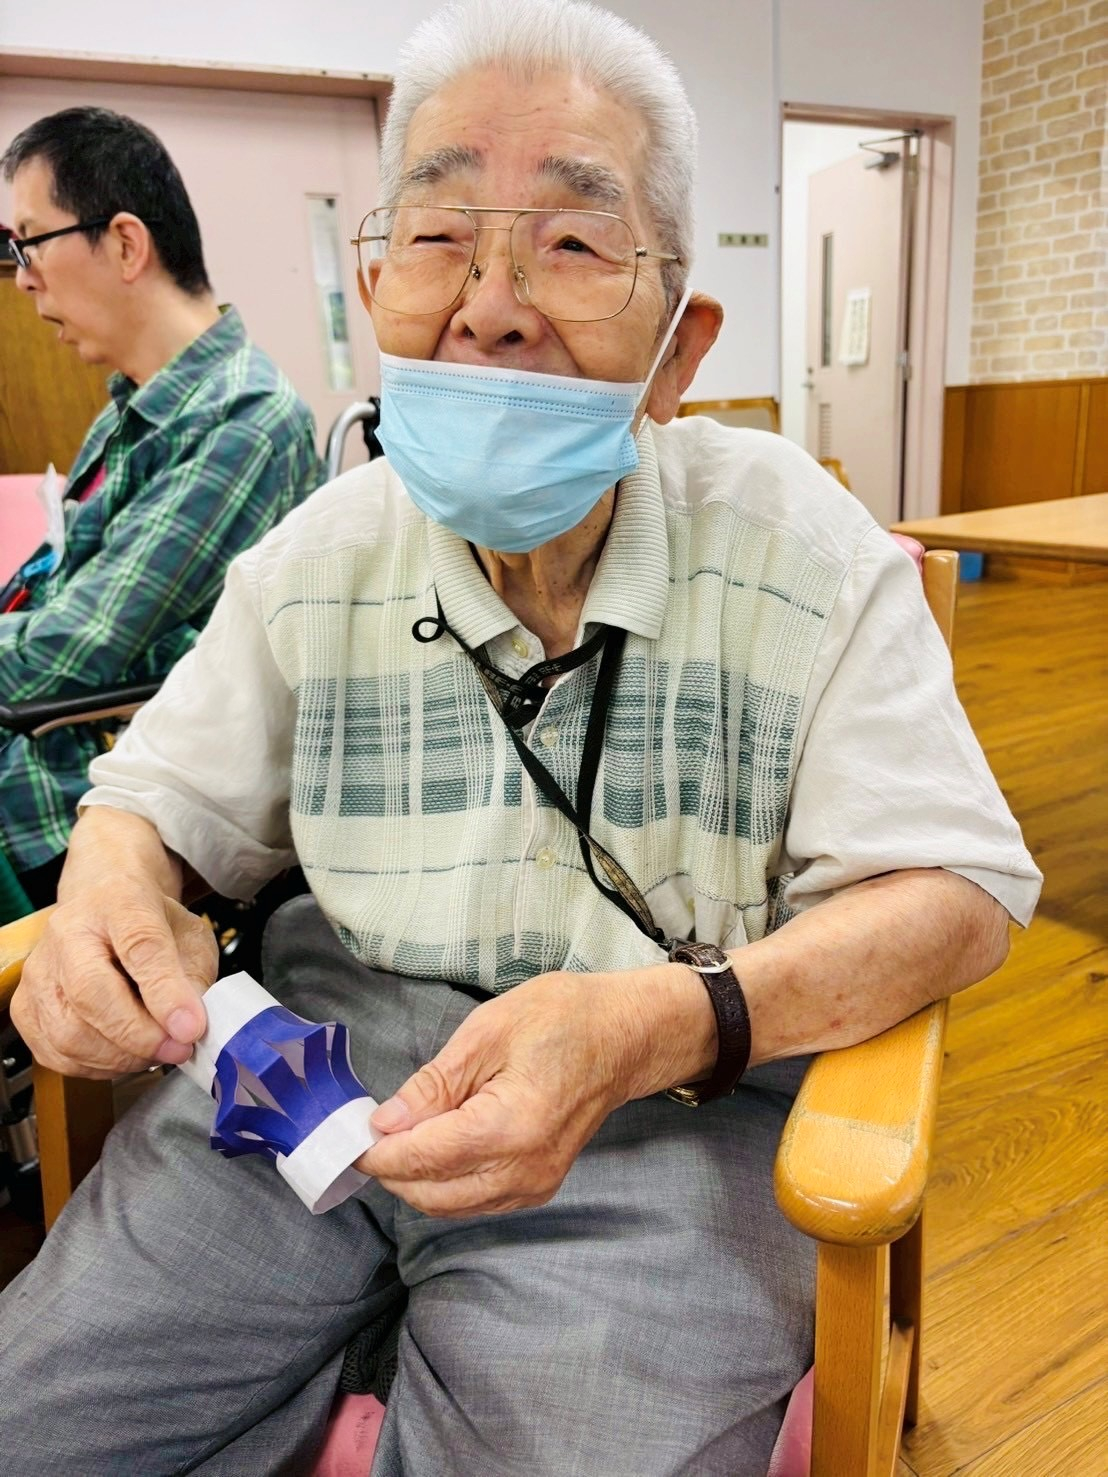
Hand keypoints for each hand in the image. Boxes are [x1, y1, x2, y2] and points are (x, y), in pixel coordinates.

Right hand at [11, 882, 216, 1078]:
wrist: (104, 912)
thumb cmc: (148, 925)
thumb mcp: (190, 935)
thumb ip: (193, 977)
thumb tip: (188, 1026)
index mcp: (118, 901)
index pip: (139, 945)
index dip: (166, 993)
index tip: (190, 1027)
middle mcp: (66, 932)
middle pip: (90, 993)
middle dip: (140, 1035)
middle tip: (177, 1048)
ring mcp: (39, 972)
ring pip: (70, 1033)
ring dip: (122, 1056)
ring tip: (156, 1049)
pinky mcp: (25, 1009)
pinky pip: (59, 1055)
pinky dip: (99, 1065)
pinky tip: (125, 1052)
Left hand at [357, 964, 714, 1217]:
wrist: (626, 1035)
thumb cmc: (564, 1019)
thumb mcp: (488, 1032)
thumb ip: (434, 1084)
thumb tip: (386, 1122)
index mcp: (510, 1128)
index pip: (423, 1159)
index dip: (378, 1151)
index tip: (350, 1134)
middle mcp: (523, 1171)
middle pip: (430, 1194)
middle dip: (392, 1168)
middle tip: (369, 1130)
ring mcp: (534, 1185)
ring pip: (449, 1204)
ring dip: (415, 1178)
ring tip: (399, 1134)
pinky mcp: (538, 1186)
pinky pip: (475, 1200)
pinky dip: (445, 1183)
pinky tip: (435, 1146)